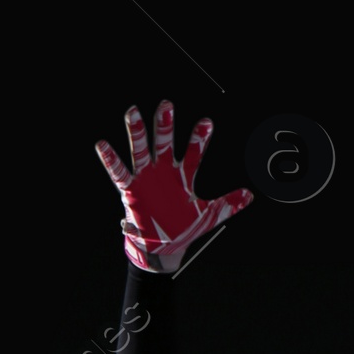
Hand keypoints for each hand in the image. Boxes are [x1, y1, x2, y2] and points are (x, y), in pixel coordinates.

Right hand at [94, 99, 251, 273]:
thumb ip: (229, 204)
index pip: (194, 153)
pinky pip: (119, 173)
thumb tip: (251, 195)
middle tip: (167, 105)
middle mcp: (164, 171)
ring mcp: (146, 178)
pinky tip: (103, 145)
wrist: (163, 247)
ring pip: (141, 150)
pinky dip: (111, 160)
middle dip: (166, 126)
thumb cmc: (183, 228)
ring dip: (137, 133)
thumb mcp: (209, 216)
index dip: (200, 138)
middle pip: (165, 143)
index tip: (207, 122)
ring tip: (132, 112)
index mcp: (183, 175)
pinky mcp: (131, 190)